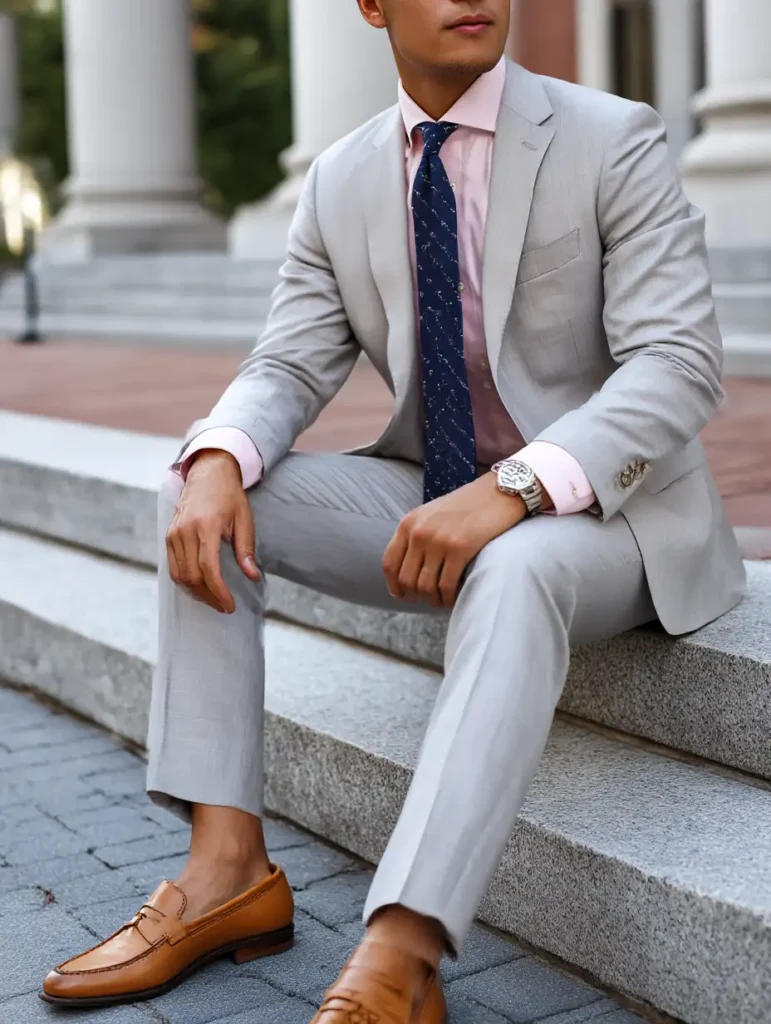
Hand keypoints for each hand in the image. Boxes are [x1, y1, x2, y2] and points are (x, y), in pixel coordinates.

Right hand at [166, 451, 259, 613]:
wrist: (208, 473)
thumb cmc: (229, 496)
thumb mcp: (244, 520)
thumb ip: (246, 550)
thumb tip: (252, 576)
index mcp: (206, 527)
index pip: (209, 569)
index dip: (219, 592)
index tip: (229, 605)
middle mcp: (185, 531)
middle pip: (192, 576)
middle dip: (209, 596)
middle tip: (224, 606)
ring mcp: (174, 533)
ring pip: (180, 575)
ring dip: (196, 592)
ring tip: (213, 599)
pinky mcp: (168, 535)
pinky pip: (173, 566)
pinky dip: (185, 580)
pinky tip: (199, 586)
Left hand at [382, 473, 526, 607]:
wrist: (499, 491)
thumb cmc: (468, 505)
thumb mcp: (432, 514)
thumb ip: (417, 535)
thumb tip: (408, 569)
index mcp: (409, 523)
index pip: (390, 563)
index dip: (394, 585)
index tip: (402, 595)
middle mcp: (419, 532)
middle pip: (406, 579)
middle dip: (415, 596)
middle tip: (428, 599)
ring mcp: (438, 541)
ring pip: (425, 586)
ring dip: (433, 600)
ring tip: (442, 600)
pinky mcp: (459, 549)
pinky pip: (447, 586)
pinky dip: (449, 597)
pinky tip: (454, 597)